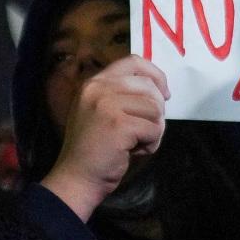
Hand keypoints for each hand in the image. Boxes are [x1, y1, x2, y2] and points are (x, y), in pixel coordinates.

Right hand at [36, 57, 167, 223]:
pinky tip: (134, 151)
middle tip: (144, 130)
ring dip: (154, 130)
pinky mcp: (119, 124)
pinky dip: (151, 144)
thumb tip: (159, 90)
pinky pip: (154, 129)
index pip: (133, 61)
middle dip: (156, 111)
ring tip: (136, 143)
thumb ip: (122, 95)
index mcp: (94, 82)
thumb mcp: (100, 110)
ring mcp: (107, 104)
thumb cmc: (93, 148)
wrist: (77, 177)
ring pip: (155, 108)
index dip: (155, 75)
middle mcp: (99, 87)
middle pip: (149, 87)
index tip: (163, 95)